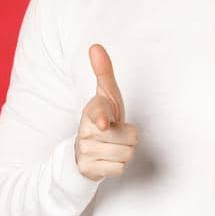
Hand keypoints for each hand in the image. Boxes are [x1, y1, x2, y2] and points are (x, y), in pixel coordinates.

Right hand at [75, 43, 138, 180]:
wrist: (84, 153)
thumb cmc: (103, 119)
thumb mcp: (106, 96)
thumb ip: (103, 72)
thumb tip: (95, 46)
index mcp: (92, 111)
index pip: (99, 113)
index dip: (103, 118)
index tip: (104, 123)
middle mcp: (86, 131)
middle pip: (130, 137)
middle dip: (129, 137)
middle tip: (116, 134)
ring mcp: (85, 151)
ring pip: (126, 154)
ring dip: (125, 152)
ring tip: (112, 146)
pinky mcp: (88, 169)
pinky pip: (119, 169)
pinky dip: (117, 166)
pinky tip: (107, 160)